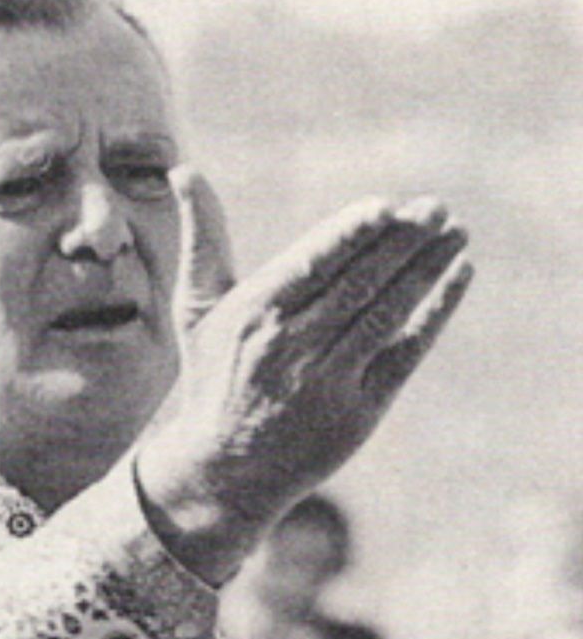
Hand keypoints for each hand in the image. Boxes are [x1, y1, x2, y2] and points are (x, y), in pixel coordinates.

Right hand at [138, 185, 472, 584]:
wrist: (222, 469)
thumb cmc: (212, 377)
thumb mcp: (196, 308)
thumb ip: (202, 237)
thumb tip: (182, 169)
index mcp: (251, 315)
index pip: (312, 264)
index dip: (353, 233)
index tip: (388, 207)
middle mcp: (288, 347)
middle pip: (358, 283)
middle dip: (403, 242)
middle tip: (436, 209)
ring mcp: (325, 382)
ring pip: (387, 312)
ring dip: (427, 269)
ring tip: (454, 233)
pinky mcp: (357, 412)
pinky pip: (404, 351)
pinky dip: (435, 312)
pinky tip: (457, 277)